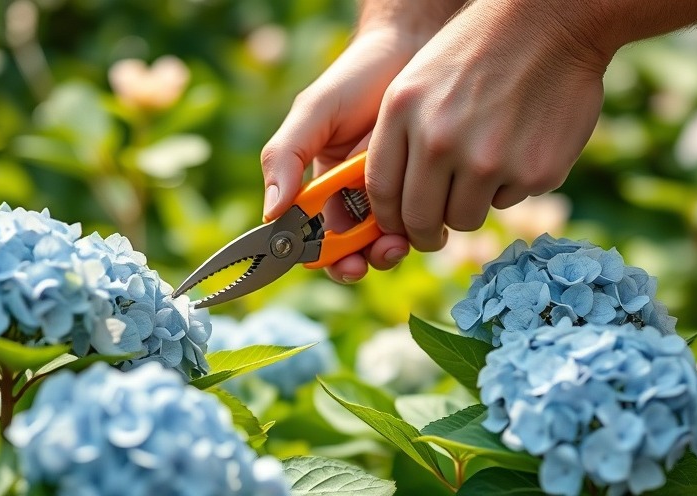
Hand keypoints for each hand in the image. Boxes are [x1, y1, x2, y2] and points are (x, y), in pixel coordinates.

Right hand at [260, 8, 457, 282]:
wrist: (410, 50)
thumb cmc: (354, 80)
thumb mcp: (312, 114)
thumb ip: (284, 157)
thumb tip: (270, 213)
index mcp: (318, 187)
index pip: (311, 237)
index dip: (321, 257)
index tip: (338, 262)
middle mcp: (352, 199)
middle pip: (349, 251)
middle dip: (359, 262)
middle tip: (372, 256)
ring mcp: (388, 197)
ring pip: (385, 245)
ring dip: (389, 252)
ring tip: (399, 241)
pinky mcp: (423, 190)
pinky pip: (421, 223)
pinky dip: (422, 229)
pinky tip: (426, 216)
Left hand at [366, 0, 612, 251]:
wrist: (550, 23)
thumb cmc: (476, 52)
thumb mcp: (416, 84)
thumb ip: (398, 140)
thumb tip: (393, 207)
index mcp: (403, 113)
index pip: (382, 192)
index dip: (389, 219)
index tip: (399, 225)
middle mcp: (440, 140)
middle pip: (421, 219)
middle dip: (425, 233)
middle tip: (435, 232)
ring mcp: (488, 160)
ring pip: (464, 219)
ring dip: (469, 206)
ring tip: (482, 168)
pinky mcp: (533, 172)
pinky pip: (508, 201)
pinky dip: (510, 185)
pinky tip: (518, 144)